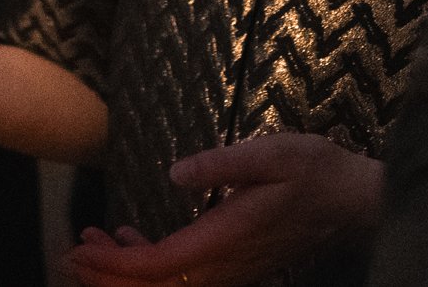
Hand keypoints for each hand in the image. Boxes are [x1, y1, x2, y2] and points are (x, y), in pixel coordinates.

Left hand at [64, 133, 382, 286]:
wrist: (354, 201)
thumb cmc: (315, 172)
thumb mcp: (271, 153)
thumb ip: (221, 164)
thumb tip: (176, 173)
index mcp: (226, 240)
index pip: (158, 267)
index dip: (114, 266)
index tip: (80, 249)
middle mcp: (225, 266)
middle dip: (108, 275)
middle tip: (73, 248)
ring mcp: (230, 271)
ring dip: (125, 271)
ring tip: (93, 241)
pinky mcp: (235, 266)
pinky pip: (182, 279)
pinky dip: (149, 265)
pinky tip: (132, 240)